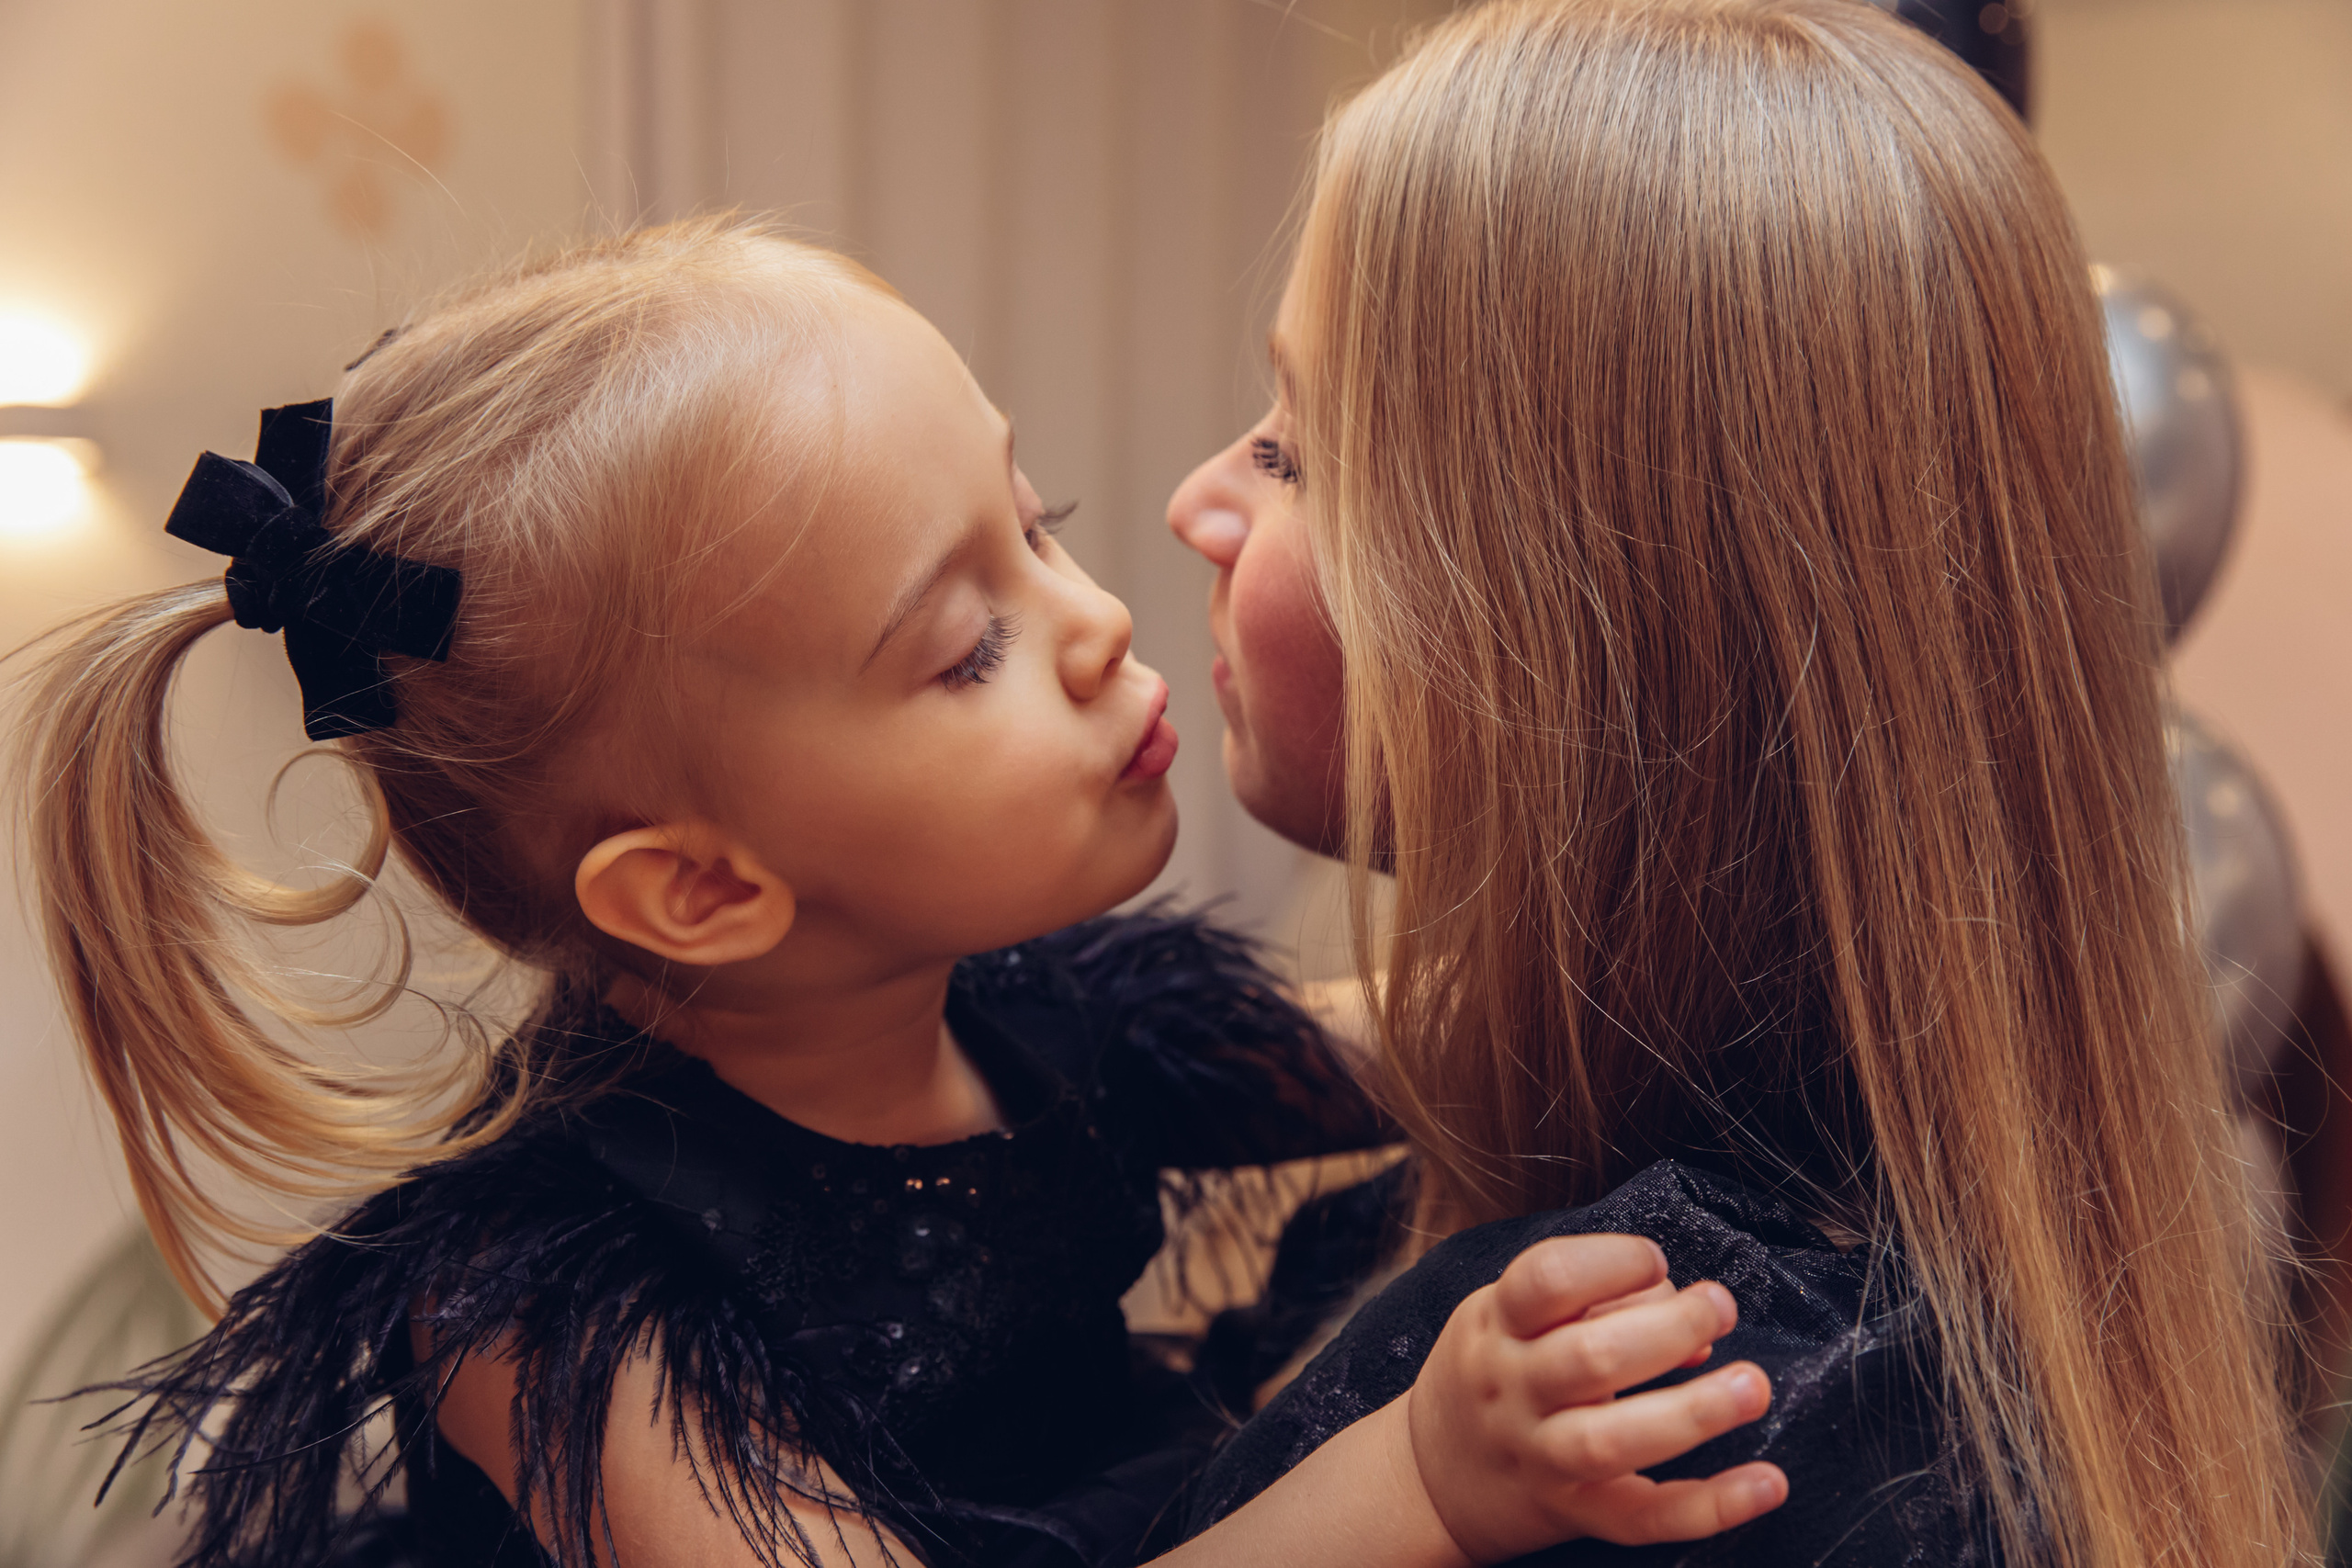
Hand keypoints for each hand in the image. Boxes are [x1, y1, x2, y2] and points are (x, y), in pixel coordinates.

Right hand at [1401, 1234, 1785, 1562]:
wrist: (1429, 1478)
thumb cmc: (1489, 1374)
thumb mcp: (1506, 1316)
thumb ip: (1590, 1299)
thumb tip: (1691, 1312)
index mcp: (1497, 1325)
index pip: (1546, 1280)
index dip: (1613, 1261)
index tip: (1655, 1262)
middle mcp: (1514, 1390)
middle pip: (1589, 1358)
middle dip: (1668, 1327)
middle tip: (1720, 1305)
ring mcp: (1542, 1456)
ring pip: (1612, 1441)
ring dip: (1692, 1412)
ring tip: (1752, 1385)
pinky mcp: (1575, 1512)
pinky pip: (1644, 1518)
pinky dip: (1712, 1506)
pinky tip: (1767, 1483)